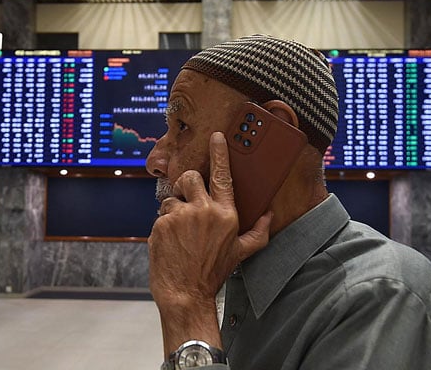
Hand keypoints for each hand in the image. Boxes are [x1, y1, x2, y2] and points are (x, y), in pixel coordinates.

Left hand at [148, 132, 271, 352]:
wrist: (186, 294)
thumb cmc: (214, 273)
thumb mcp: (241, 253)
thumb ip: (259, 232)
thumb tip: (270, 215)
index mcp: (225, 214)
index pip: (223, 175)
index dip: (219, 153)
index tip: (217, 136)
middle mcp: (204, 210)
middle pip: (190, 177)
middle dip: (187, 185)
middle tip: (188, 201)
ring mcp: (180, 216)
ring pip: (172, 198)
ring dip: (174, 211)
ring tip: (179, 233)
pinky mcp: (161, 224)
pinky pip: (160, 216)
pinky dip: (163, 226)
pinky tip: (170, 242)